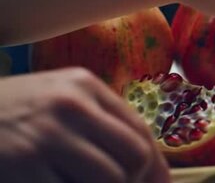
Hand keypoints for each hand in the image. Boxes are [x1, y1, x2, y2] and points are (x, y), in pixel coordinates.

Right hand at [0, 67, 168, 182]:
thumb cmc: (9, 115)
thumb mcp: (57, 103)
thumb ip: (99, 124)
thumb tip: (146, 165)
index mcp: (84, 86)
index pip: (141, 131)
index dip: (155, 168)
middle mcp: (71, 105)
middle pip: (134, 156)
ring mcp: (46, 135)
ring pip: (110, 179)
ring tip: (76, 182)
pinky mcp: (24, 164)